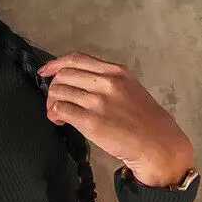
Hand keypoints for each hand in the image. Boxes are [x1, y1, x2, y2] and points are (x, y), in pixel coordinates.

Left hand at [36, 51, 194, 182]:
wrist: (157, 142)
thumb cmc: (143, 118)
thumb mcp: (128, 88)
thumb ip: (104, 80)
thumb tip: (74, 81)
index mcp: (115, 71)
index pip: (76, 59)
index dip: (55, 64)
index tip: (45, 71)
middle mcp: (106, 82)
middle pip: (63, 75)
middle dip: (53, 88)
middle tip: (55, 101)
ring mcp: (98, 102)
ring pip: (58, 92)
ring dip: (51, 103)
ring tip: (58, 114)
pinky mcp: (91, 122)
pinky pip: (60, 110)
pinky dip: (54, 114)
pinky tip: (60, 120)